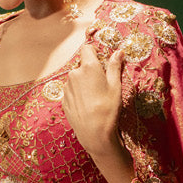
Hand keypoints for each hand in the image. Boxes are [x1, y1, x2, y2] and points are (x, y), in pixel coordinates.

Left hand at [61, 44, 125, 161]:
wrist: (94, 134)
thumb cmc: (108, 108)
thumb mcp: (116, 86)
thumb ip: (115, 66)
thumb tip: (118, 52)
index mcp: (88, 67)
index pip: (87, 49)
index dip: (94, 52)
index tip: (101, 60)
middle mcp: (74, 74)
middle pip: (82, 65)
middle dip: (91, 70)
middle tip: (102, 84)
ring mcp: (67, 88)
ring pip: (76, 79)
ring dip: (84, 83)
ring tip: (95, 98)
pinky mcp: (64, 100)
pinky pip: (72, 91)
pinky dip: (78, 94)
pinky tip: (87, 106)